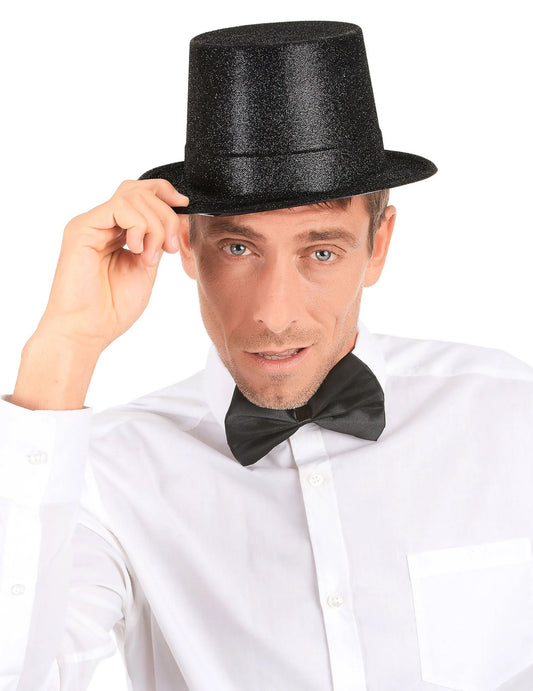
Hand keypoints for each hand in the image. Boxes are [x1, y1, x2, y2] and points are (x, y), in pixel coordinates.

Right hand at [35, 179, 189, 352]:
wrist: (87, 330)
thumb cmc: (112, 308)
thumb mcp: (146, 269)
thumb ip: (156, 242)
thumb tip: (175, 219)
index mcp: (117, 231)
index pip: (141, 195)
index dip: (166, 194)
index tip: (186, 207)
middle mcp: (102, 223)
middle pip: (140, 191)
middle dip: (166, 215)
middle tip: (171, 247)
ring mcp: (91, 224)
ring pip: (133, 196)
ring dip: (154, 225)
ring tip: (150, 256)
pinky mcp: (82, 228)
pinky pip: (119, 207)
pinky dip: (138, 225)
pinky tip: (136, 250)